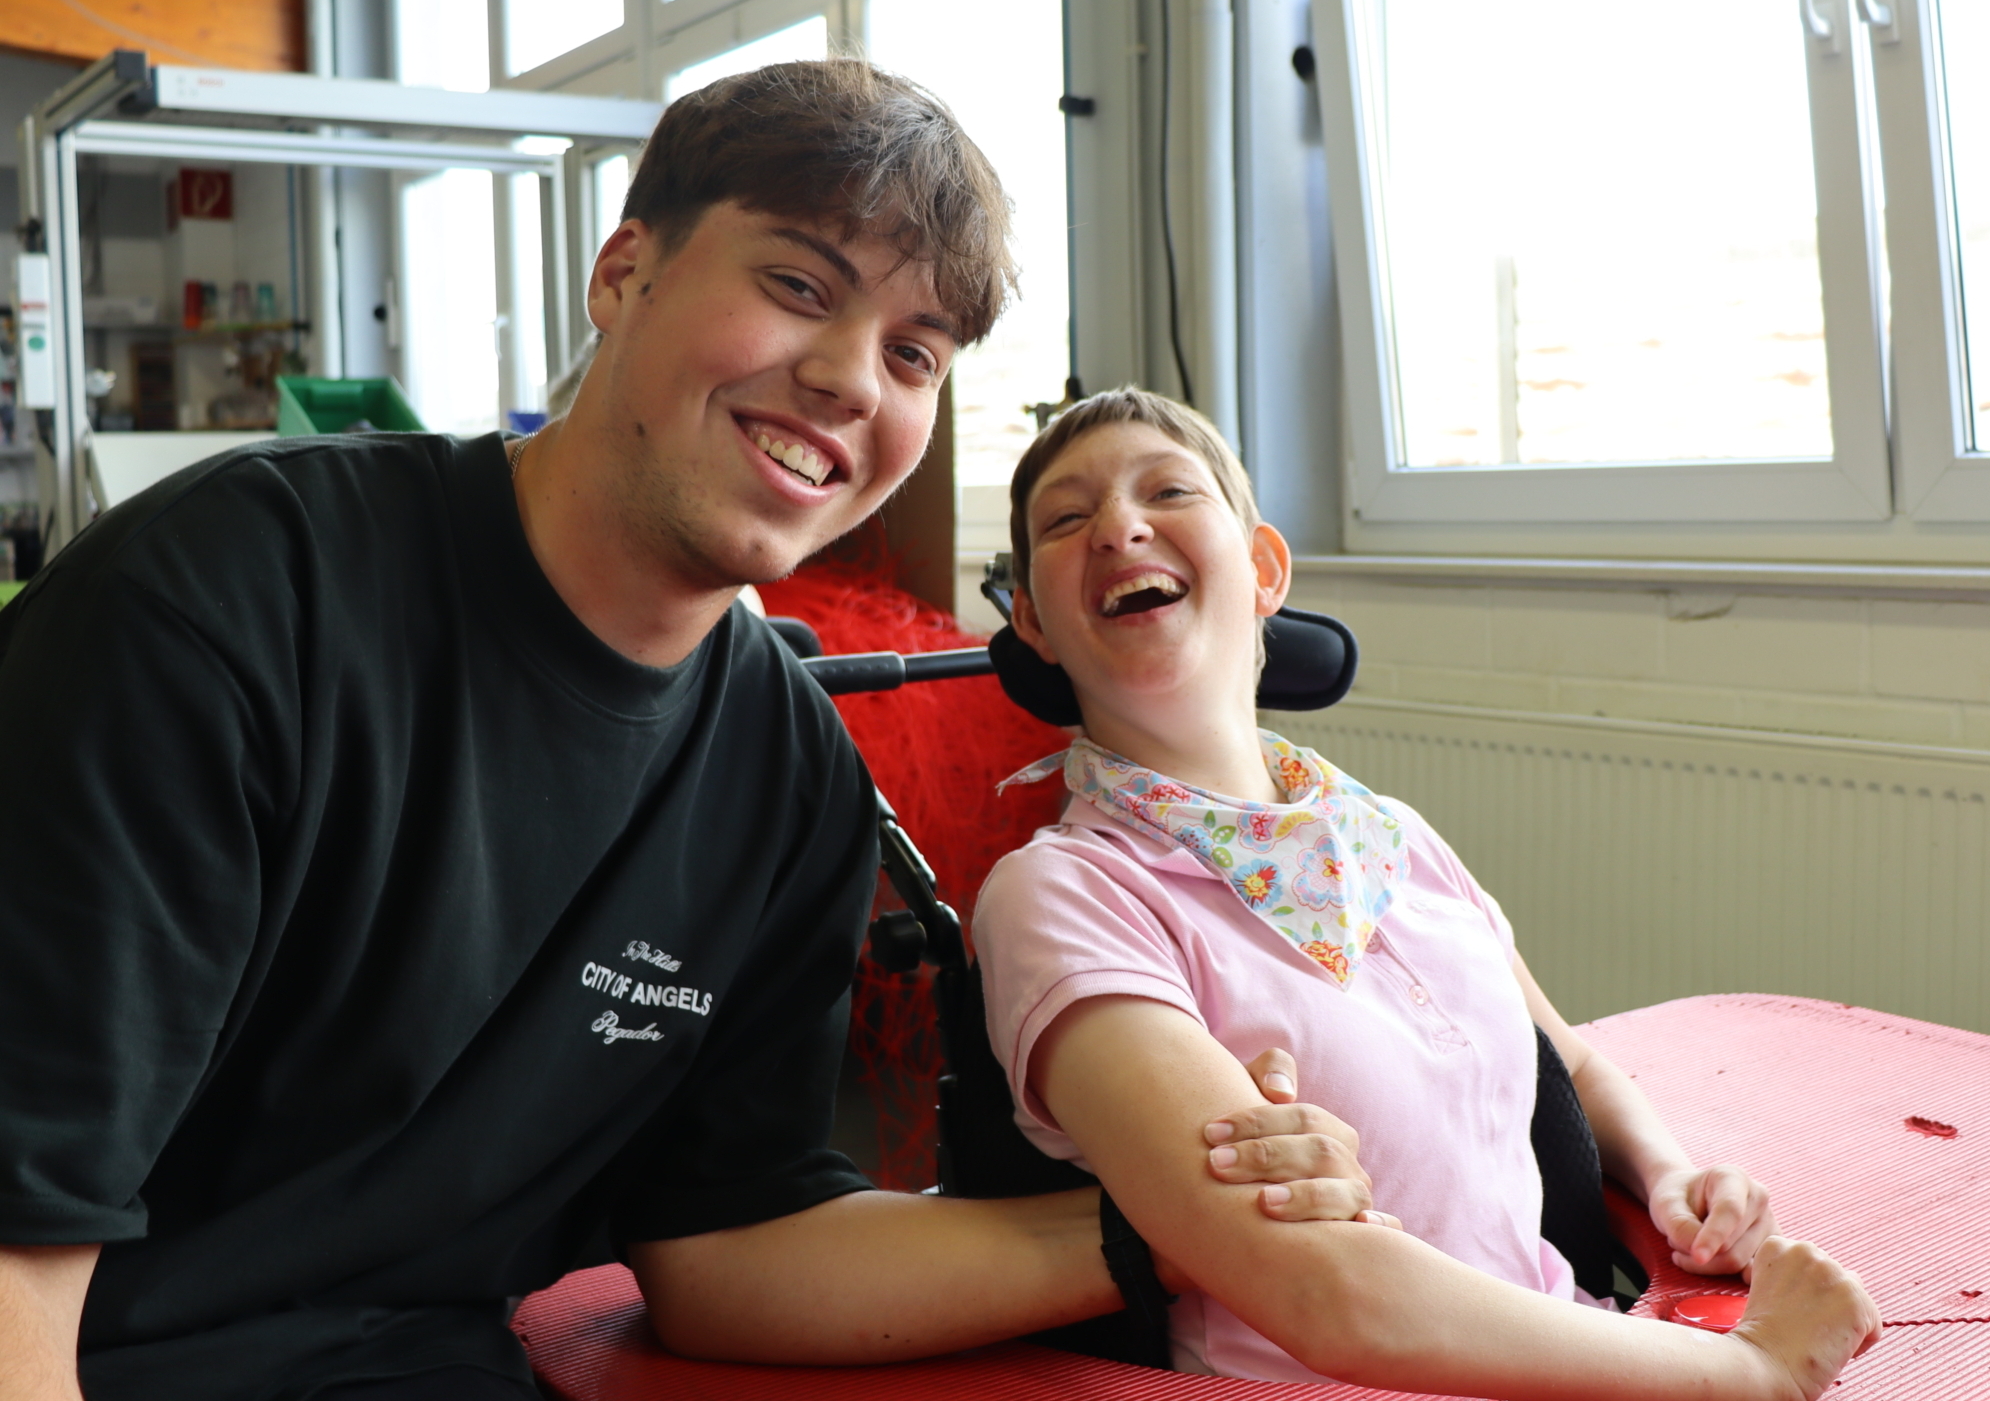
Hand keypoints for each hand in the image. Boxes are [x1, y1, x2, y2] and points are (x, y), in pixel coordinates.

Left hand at [1201, 1048, 1401, 1230]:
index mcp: (1327, 1130)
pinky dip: (1383, 1225)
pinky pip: (1389, 1229)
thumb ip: (1267, 1073)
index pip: (1301, 1116)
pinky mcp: (1362, 1235)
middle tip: (1217, 1164)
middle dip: (1267, 1156)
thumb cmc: (1250, 1147)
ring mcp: (1357, 1199)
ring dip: (1307, 1196)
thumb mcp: (1252, 1097)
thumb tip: (1282, 1090)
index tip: (1210, 1133)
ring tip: (1264, 1202)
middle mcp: (1347, 1164)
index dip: (1256, 1122)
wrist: (1255, 1199)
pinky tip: (1361, 1224)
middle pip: (1319, 1152)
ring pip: (1346, 1193)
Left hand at [1649, 1163, 1776, 1274]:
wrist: (1689, 1200)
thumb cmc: (1678, 1198)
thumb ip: (1680, 1226)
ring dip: (1707, 1263)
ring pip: (1739, 1264)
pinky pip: (1749, 1273)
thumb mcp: (1666, 1204)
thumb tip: (1703, 1256)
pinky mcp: (1770, 1248)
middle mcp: (1759, 1198)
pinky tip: (1708, 1259)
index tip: (1697, 1256)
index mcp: (1733, 1177)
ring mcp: (1770, 1224)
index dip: (1713, 1236)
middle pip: (1732, 1246)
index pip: (1730, 1211)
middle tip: (1677, 1240)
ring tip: (1692, 1244)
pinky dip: (1722, 1272)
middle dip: (1698, 1252)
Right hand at [1727, 1236, 1880, 1399]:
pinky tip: (1829, 1349)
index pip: (1812, 1266)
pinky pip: (1873, 1327)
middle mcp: (1806, 1250)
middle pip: (1836, 1279)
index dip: (1803, 1295)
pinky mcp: (1857, 1300)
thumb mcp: (1768, 1288)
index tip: (1789, 1313)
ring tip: (1817, 1338)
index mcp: (1778, 1245)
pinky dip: (1858, 1345)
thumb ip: (1794, 1275)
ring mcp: (1834, 1273)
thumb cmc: (1761, 1338)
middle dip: (1827, 1304)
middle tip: (1804, 1328)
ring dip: (1843, 1320)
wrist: (1761, 1363)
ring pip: (1856, 1300)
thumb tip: (1834, 1283)